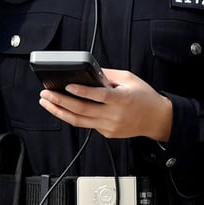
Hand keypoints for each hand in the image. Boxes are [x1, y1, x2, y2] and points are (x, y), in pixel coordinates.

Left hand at [38, 68, 172, 140]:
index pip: (99, 96)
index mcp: (122, 99)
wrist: (157, 119)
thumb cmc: (145, 97)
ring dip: (59, 112)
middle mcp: (114, 115)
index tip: (67, 85)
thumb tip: (89, 71)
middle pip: (82, 110)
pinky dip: (74, 116)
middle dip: (60, 101)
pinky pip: (87, 124)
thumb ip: (109, 75)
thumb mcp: (130, 79)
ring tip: (47, 102)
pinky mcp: (107, 133)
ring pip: (79, 121)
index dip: (82, 91)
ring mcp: (110, 127)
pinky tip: (64, 109)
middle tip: (46, 93)